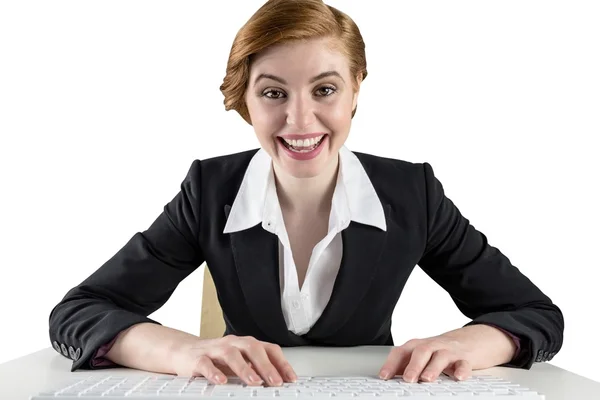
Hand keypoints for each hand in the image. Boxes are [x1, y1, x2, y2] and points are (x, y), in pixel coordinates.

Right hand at [171, 335, 296, 385]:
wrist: (185, 352)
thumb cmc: (216, 358)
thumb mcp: (240, 362)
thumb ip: (256, 368)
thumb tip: (278, 380)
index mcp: (246, 344)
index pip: (268, 348)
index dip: (281, 362)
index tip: (290, 378)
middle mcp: (233, 343)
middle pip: (252, 348)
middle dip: (266, 365)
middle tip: (275, 381)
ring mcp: (215, 349)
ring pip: (231, 353)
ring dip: (244, 368)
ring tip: (254, 382)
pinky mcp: (198, 358)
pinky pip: (206, 363)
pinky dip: (215, 372)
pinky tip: (222, 381)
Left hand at [378, 325, 516, 382]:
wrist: (470, 340)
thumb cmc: (439, 351)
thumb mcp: (422, 356)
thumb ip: (407, 366)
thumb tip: (389, 381)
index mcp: (418, 346)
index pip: (401, 352)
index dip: (391, 363)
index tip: (384, 376)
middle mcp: (432, 346)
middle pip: (421, 351)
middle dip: (413, 366)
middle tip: (407, 379)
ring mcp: (449, 351)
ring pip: (440, 356)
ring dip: (433, 367)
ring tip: (427, 379)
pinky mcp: (465, 358)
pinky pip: (464, 363)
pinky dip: (462, 370)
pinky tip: (459, 377)